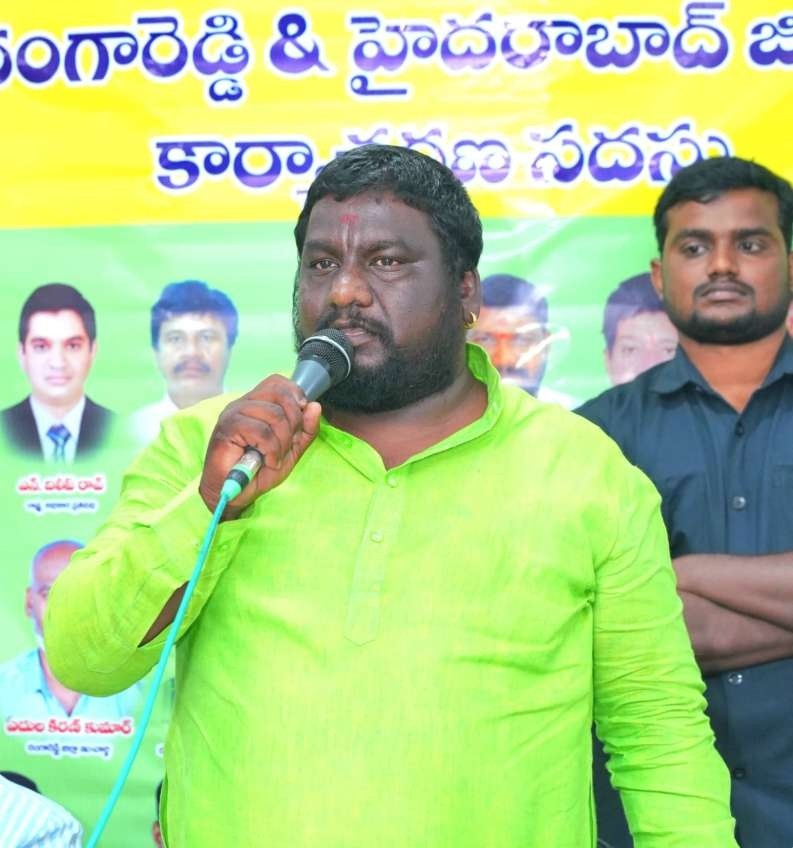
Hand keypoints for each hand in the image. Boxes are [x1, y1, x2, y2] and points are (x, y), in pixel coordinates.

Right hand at [198, 375, 321, 516]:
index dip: (295, 395)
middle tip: (287, 444)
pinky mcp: (227, 428)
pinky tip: (268, 461)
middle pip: (279, 394)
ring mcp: (233, 414)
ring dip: (282, 441)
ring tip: (275, 457)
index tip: (299, 421)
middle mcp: (243, 404)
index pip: (277, 381)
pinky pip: (262, 431)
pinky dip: (272, 450)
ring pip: (274, 414)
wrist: (236, 494)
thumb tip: (315, 406)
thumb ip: (305, 429)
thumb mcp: (291, 450)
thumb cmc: (259, 471)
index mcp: (256, 404)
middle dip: (293, 421)